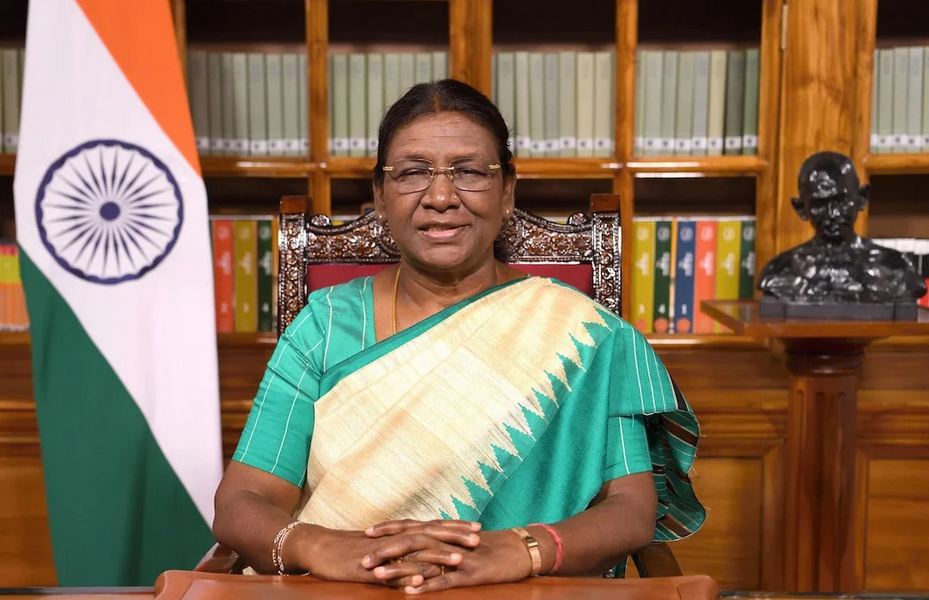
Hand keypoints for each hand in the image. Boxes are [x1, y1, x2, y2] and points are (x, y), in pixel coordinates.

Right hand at [288, 522, 475, 584]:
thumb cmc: (350, 549)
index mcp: (399, 533)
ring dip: (438, 555)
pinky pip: (390, 571)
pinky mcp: (370, 567)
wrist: (318, 547)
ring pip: (414, 551)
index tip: (477, 527)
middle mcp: (394, 539)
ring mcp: (383, 552)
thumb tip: (423, 556)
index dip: (455, 527)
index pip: (432, 526)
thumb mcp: (381, 548)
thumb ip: (402, 549)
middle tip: (478, 539)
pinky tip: (422, 579)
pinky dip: (407, 574)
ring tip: (459, 560)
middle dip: (455, 536)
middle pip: (430, 534)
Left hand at [377, 529, 533, 593]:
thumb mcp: (462, 542)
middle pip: (410, 541)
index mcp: (444, 532)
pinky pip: (445, 580)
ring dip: (399, 568)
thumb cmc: (491, 547)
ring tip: (378, 575)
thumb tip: (420, 543)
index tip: (365, 534)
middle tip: (363, 559)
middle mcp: (447, 541)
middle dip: (385, 550)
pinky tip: (411, 592)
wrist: (521, 549)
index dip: (388, 529)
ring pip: (423, 560)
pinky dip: (427, 586)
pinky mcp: (470, 574)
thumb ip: (441, 541)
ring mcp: (458, 557)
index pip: (410, 526)